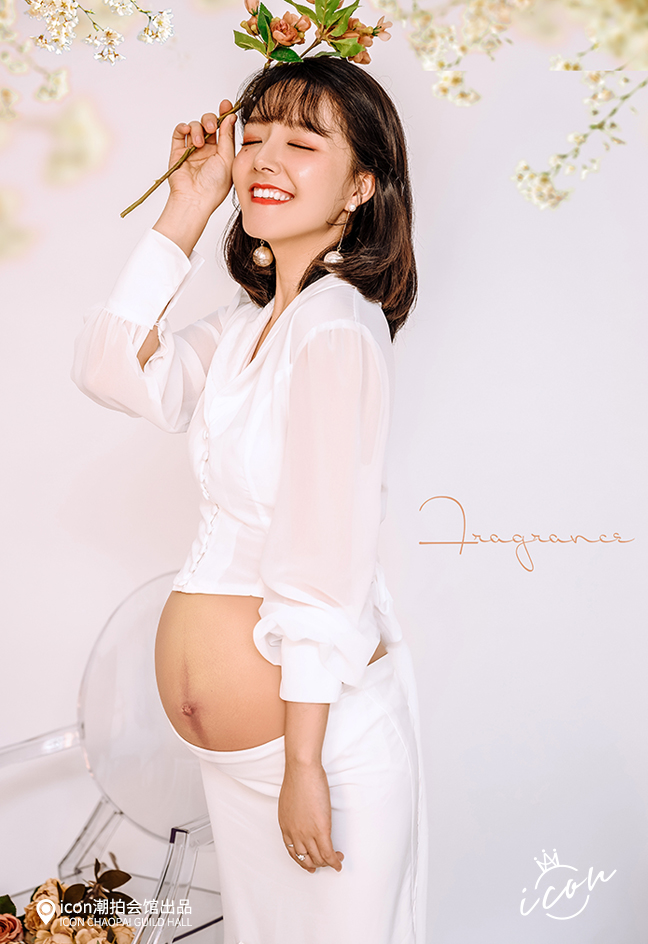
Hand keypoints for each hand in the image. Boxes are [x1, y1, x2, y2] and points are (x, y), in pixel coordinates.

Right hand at [166, 99, 236, 216]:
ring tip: (199, 144)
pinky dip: (183, 128)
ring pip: (195, 126)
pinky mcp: (178, 151)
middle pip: (209, 123)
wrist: (195, 199)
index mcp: (222, 152)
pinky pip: (179, 132)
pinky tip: (188, 133)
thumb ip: (227, 137)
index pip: (224, 128)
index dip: (225, 114)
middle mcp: (208, 149)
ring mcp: (192, 150)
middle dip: (210, 120)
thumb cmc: (214, 186)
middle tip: (211, 128)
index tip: (226, 104)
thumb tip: (230, 117)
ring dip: (198, 129)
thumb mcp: (227, 159)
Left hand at [278, 761, 344, 872]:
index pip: (292, 852)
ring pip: (318, 858)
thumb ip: (293, 815)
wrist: (302, 771)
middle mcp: (295, 834)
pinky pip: (329, 853)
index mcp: (286, 827)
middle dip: (316, 864)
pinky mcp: (321, 830)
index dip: (302, 861)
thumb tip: (301, 818)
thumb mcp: (288, 803)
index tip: (309, 865)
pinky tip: (339, 861)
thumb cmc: (296, 779)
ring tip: (335, 859)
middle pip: (306, 858)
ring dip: (328, 862)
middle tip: (325, 864)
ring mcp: (308, 833)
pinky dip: (335, 861)